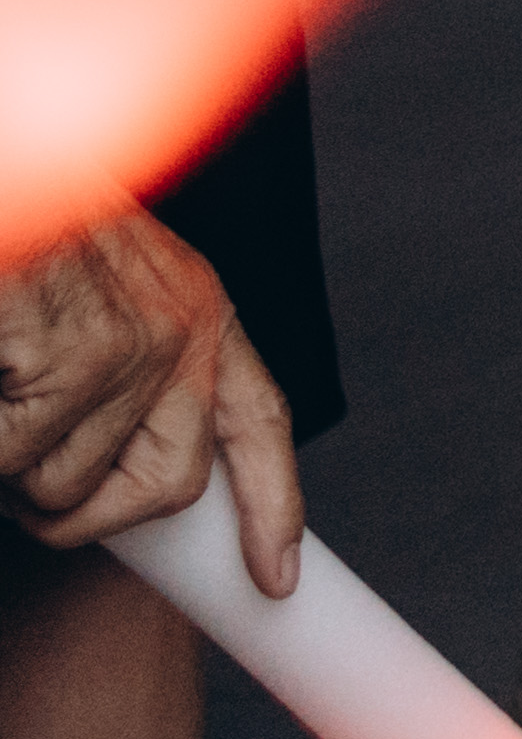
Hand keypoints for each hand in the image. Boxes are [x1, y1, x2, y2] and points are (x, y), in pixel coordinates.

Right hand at [0, 208, 298, 584]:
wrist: (8, 161)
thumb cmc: (32, 232)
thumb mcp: (101, 291)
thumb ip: (129, 376)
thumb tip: (108, 481)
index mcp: (197, 308)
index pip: (260, 422)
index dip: (273, 505)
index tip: (277, 577)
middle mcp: (183, 326)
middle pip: (168, 488)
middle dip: (84, 514)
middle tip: (24, 480)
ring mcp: (137, 343)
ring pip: (71, 486)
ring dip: (14, 469)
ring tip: (0, 395)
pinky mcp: (80, 358)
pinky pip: (17, 461)